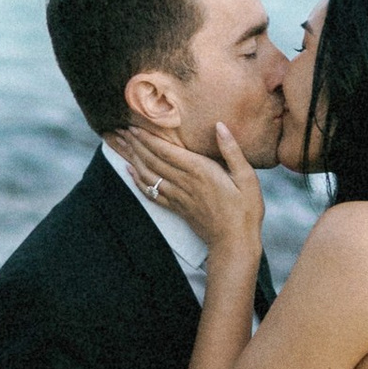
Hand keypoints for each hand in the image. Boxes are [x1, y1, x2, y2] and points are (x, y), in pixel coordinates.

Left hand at [130, 121, 264, 269]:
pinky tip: (130, 171)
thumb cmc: (245, 210)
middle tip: (119, 130)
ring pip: (149, 175)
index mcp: (200, 171)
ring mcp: (178, 197)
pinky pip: (152, 193)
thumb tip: (220, 126)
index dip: (148, 138)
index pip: (166, 151)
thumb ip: (232, 151)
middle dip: (135, 144)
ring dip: (132, 159)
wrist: (234, 243)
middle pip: (153, 160)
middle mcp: (185, 182)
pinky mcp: (177, 208)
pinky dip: (138, 181)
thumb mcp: (247, 178)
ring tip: (120, 145)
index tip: (134, 126)